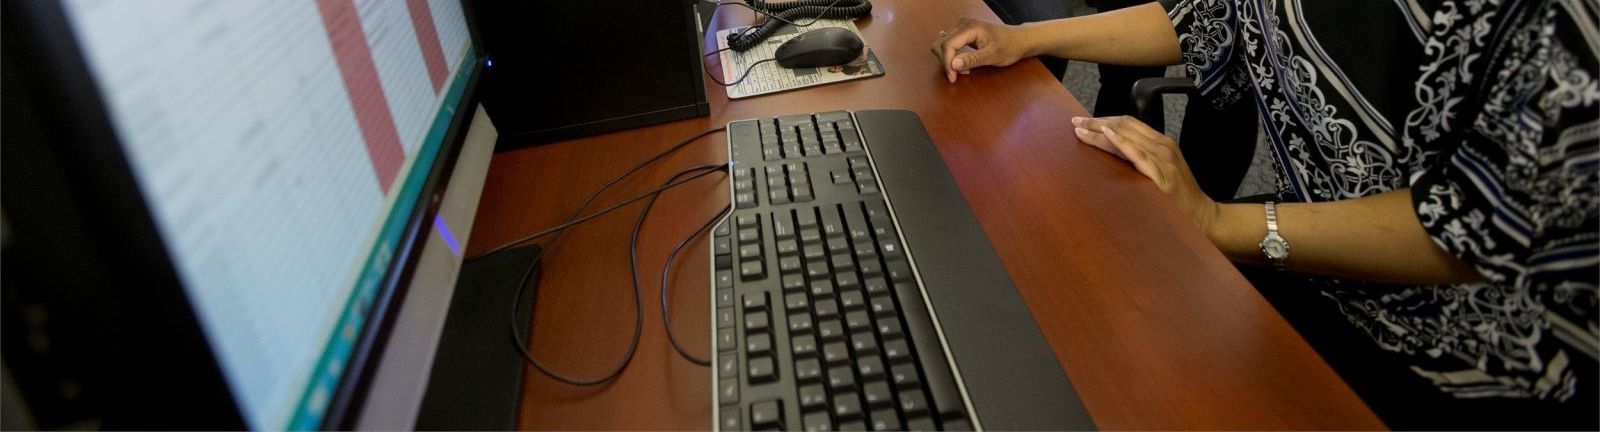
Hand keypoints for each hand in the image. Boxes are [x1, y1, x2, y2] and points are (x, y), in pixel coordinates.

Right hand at [932, 17, 1028, 82]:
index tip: (953, 78)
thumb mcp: (992, 56)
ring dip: (948, 60)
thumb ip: (972, 60)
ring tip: (962, 70)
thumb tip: (953, 65)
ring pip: (942, 45)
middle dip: (947, 62)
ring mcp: (961, 27)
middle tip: (959, 75)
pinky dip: (951, 57)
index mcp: (970, 27)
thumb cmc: (1009, 46)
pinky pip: (948, 45)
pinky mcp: (962, 32)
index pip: (947, 45)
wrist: (1019, 40)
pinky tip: (963, 64)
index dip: (947, 63)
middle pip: (941, 44)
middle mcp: (962, 24)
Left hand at [1073, 116, 1220, 235]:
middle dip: (1098, 122)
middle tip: (1076, 121)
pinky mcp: (1160, 174)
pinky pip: (1138, 154)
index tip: (1085, 121)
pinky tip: (1106, 135)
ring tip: (1081, 129)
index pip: (1129, 124)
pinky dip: (1121, 142)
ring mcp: (1162, 158)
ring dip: (1101, 130)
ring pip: (1127, 136)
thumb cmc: (1179, 196)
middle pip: (1125, 126)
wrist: (1201, 214)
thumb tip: (1113, 153)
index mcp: (1161, 143)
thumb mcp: (1161, 170)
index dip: (1105, 119)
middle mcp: (1162, 146)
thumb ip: (1141, 159)